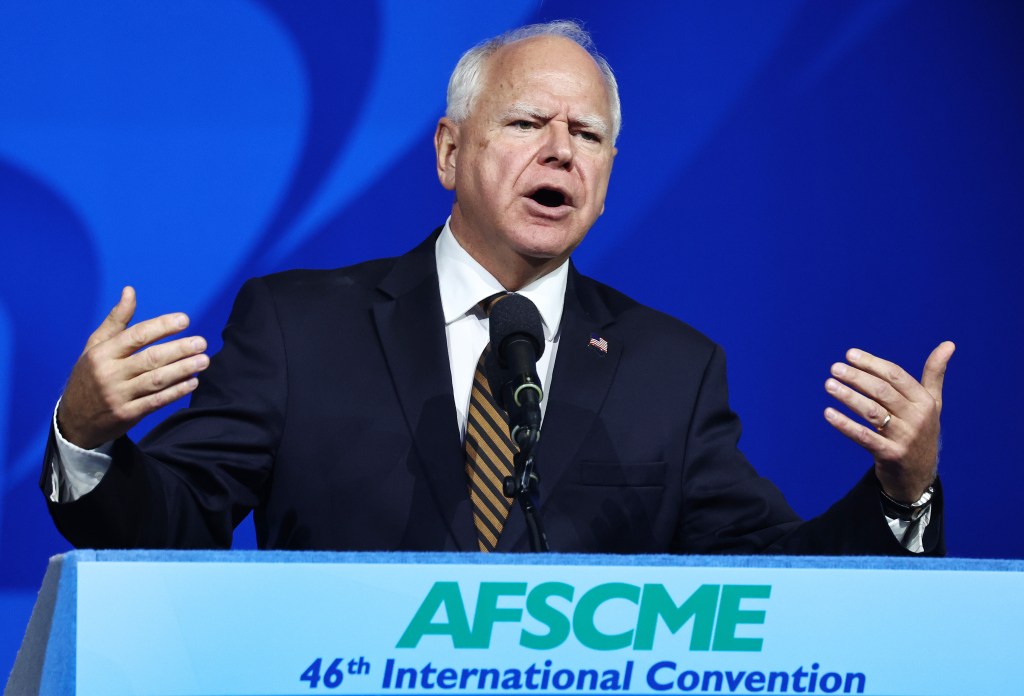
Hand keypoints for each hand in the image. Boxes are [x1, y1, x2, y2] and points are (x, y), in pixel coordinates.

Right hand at [57, 286, 208, 449]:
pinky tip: (193, 382)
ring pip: (156, 380)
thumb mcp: (95, 346)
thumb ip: (116, 320)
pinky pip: (156, 401)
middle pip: (150, 358)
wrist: (74, 419)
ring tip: (204, 361)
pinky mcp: (127, 414)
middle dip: (179, 349)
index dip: (162, 326)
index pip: (136, 336)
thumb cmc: (89, 375)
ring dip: (183, 370)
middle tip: (201, 343)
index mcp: (102, 353)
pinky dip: (176, 391)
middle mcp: (110, 373)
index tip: (185, 320)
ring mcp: (118, 395)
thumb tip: (130, 290)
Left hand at [823, 341, 954, 501]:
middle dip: (857, 378)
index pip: (896, 376)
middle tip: (835, 368)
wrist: (919, 475)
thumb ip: (935, 374)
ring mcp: (904, 438)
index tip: (850, 354)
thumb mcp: (932, 403)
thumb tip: (948, 344)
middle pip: (882, 392)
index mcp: (925, 402)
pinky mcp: (889, 455)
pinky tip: (828, 414)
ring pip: (871, 412)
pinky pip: (864, 437)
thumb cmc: (921, 431)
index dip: (872, 363)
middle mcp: (917, 418)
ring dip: (848, 396)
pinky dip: (845, 425)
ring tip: (829, 385)